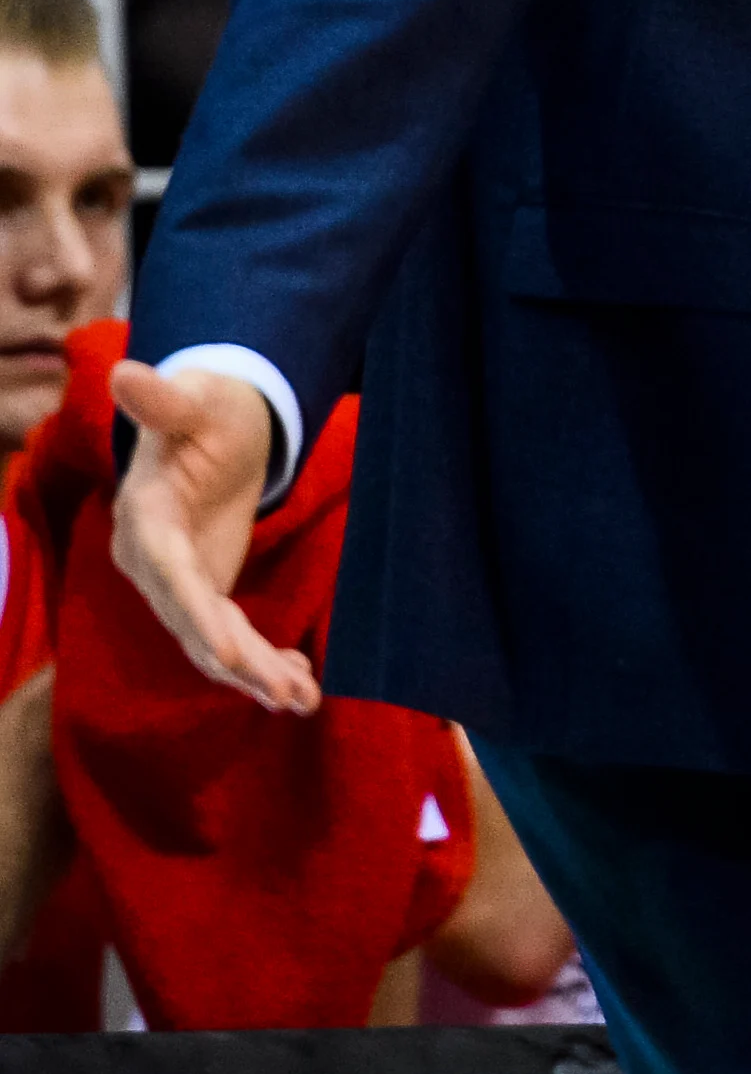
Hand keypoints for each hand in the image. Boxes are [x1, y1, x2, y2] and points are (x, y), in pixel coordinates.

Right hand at [110, 361, 320, 714]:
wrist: (213, 422)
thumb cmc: (207, 407)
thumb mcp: (195, 399)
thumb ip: (164, 399)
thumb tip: (123, 373)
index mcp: (146, 515)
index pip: (171, 573)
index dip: (198, 613)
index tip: (231, 654)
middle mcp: (150, 559)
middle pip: (192, 619)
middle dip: (239, 660)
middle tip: (289, 694)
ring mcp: (174, 580)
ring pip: (209, 639)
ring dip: (255, 673)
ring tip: (304, 699)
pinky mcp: (200, 589)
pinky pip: (225, 634)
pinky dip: (260, 660)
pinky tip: (301, 678)